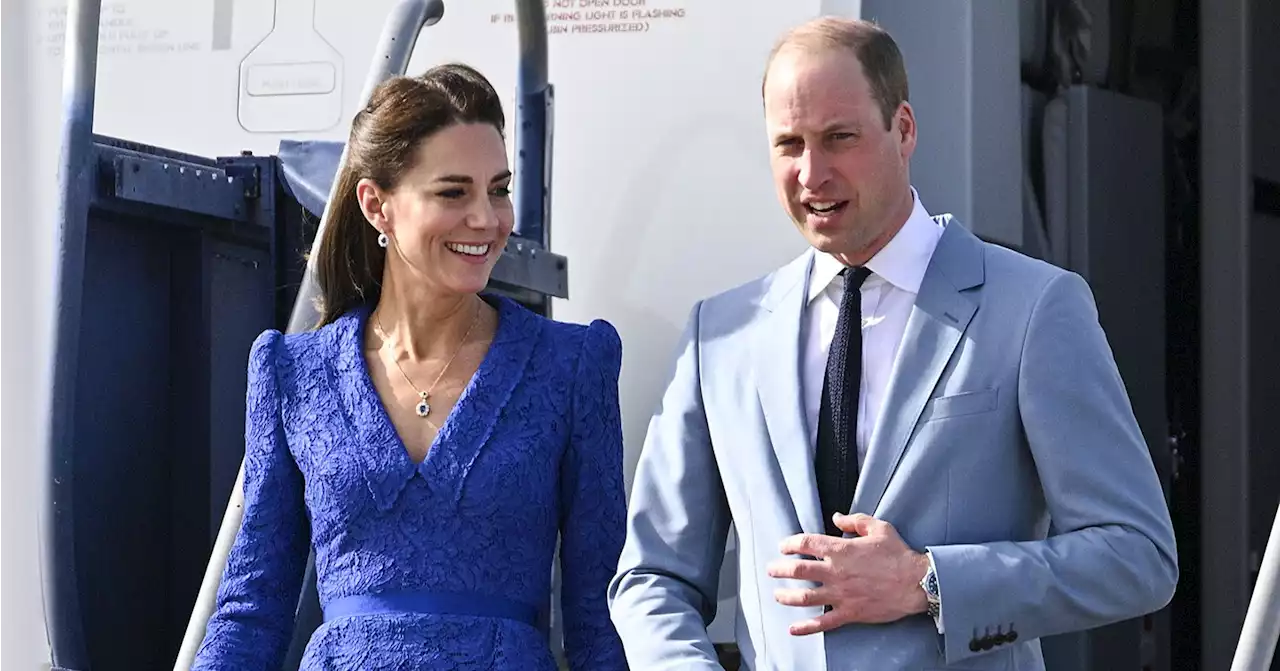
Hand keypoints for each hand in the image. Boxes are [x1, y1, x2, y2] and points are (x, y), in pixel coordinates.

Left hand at [767, 513, 929, 634]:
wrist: (917, 583)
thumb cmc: (899, 555)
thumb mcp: (879, 528)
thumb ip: (855, 521)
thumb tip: (837, 517)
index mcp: (841, 549)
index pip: (806, 543)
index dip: (790, 543)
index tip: (783, 546)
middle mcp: (836, 572)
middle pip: (798, 570)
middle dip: (780, 569)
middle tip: (772, 570)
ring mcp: (841, 594)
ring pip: (805, 597)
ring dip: (786, 596)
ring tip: (777, 595)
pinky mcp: (850, 612)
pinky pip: (823, 622)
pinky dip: (806, 627)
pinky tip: (793, 629)